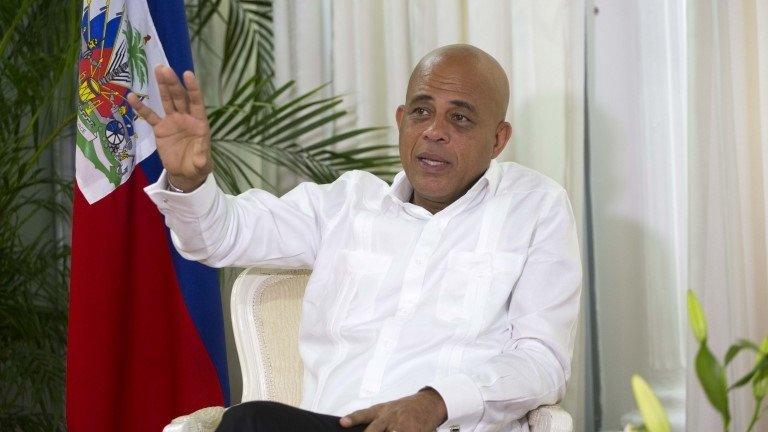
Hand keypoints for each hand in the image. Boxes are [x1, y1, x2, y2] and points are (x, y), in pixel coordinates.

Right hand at [127, 65, 212, 191]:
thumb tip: (202, 157)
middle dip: (173, 84)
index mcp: (199, 122)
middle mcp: (186, 118)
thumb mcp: (202, 163)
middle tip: (165, 68)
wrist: (185, 173)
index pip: (196, 102)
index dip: (192, 89)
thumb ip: (202, 158)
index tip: (187, 74)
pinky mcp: (160, 129)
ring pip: (167, 101)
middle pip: (180, 97)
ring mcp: (172, 121)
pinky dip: (141, 107)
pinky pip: (150, 116)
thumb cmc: (197, 165)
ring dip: (162, 86)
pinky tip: (132, 96)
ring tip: (157, 70)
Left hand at [340, 388, 447, 431]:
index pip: (363, 415)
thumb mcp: (386, 408)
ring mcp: (402, 425)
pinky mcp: (413, 431)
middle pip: (374, 430)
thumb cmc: (404, 408)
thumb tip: (349, 425)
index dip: (352, 419)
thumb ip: (369, 418)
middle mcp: (390, 417)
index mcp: (381, 411)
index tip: (343, 423)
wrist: (428, 403)